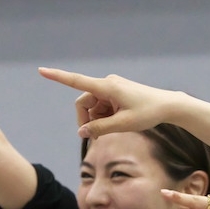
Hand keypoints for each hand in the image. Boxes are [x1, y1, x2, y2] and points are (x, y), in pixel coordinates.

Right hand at [38, 68, 186, 137]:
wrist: (168, 106)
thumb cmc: (148, 113)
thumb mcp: (124, 125)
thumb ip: (101, 129)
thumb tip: (82, 132)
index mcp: (107, 87)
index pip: (77, 81)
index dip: (58, 77)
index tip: (41, 70)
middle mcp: (107, 84)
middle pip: (84, 103)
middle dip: (86, 120)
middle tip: (95, 138)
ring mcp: (112, 87)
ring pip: (93, 106)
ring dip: (97, 120)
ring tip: (113, 129)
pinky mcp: (116, 93)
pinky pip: (102, 106)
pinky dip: (104, 117)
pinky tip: (117, 123)